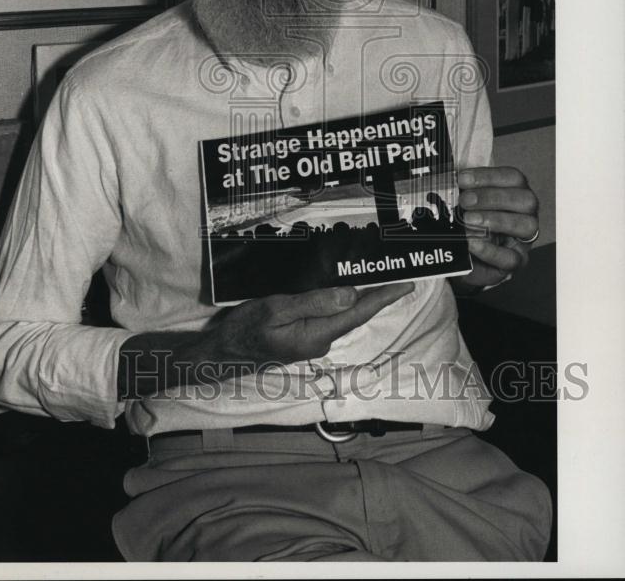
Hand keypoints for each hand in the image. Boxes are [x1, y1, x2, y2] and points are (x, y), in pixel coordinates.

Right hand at [117, 282, 414, 397]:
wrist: (220, 355)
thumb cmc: (244, 330)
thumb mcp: (275, 310)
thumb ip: (313, 303)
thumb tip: (351, 294)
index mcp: (317, 335)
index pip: (359, 312)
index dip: (384, 297)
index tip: (409, 284)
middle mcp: (320, 341)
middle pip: (355, 314)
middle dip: (378, 296)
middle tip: (398, 274)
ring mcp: (311, 342)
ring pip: (342, 316)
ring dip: (361, 298)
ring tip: (378, 278)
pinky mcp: (301, 338)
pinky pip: (328, 317)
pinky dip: (341, 303)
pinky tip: (344, 291)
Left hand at [452, 166, 538, 293]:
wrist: (459, 256)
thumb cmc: (465, 222)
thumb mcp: (462, 202)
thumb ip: (460, 189)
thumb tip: (446, 177)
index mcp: (515, 193)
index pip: (514, 178)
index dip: (489, 176)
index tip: (462, 179)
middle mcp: (526, 214)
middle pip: (526, 200)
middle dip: (493, 197)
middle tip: (465, 201)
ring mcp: (524, 239)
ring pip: (526, 225)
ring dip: (495, 220)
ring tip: (468, 220)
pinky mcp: (516, 262)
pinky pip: (511, 258)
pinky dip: (490, 250)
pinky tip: (471, 242)